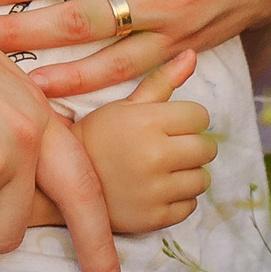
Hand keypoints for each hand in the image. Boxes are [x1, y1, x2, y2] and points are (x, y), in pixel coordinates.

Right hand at [76, 51, 217, 234]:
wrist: (63, 183)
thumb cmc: (97, 137)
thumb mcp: (125, 105)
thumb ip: (162, 80)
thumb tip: (192, 53)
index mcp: (147, 121)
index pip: (200, 117)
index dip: (187, 119)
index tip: (169, 125)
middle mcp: (154, 155)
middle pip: (206, 149)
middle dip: (191, 147)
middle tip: (167, 148)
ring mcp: (155, 190)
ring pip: (202, 179)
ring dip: (187, 174)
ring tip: (160, 170)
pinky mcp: (155, 218)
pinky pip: (190, 206)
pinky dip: (178, 200)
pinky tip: (155, 191)